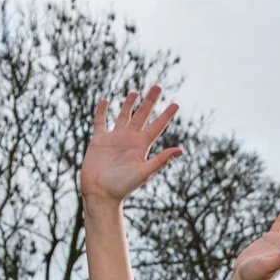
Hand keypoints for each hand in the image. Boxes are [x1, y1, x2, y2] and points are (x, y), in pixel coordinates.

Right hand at [80, 87, 180, 204]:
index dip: (166, 115)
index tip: (176, 104)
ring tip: (135, 92)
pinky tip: (104, 101)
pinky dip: (101, 111)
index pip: (157, 126)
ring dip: (129, 104)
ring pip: (123, 116)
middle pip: (142, 116)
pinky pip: (100, 122)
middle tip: (157, 86)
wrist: (101, 193)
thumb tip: (180, 150)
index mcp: (142, 146)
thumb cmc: (123, 186)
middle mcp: (130, 140)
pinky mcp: (99, 140)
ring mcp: (115, 139)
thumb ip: (161, 160)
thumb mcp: (144, 172)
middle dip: (150, 102)